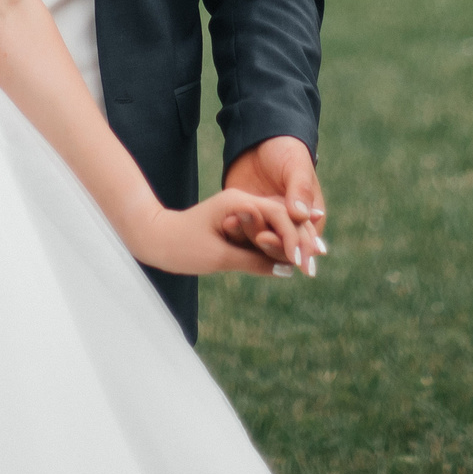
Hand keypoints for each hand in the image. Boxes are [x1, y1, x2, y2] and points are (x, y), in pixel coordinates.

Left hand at [131, 188, 316, 277]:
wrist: (152, 236)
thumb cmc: (181, 246)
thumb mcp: (219, 256)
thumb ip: (254, 260)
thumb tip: (284, 270)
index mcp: (239, 203)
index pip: (280, 217)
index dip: (296, 239)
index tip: (307, 262)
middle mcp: (242, 203)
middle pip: (282, 217)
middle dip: (301, 236)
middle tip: (320, 256)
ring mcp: (239, 211)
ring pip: (274, 223)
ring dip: (291, 239)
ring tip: (311, 256)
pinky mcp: (235, 221)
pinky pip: (262, 230)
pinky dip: (275, 243)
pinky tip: (287, 256)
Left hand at [222, 136, 326, 262]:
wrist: (258, 140)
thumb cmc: (285, 150)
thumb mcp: (296, 166)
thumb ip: (300, 190)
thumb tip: (301, 216)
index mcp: (307, 216)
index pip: (305, 242)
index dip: (298, 248)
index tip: (290, 253)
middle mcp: (286, 224)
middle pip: (283, 249)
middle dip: (273, 247)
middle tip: (261, 238)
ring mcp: (264, 223)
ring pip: (260, 244)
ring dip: (251, 239)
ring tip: (239, 226)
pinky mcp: (244, 219)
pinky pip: (240, 232)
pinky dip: (235, 230)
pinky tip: (227, 222)